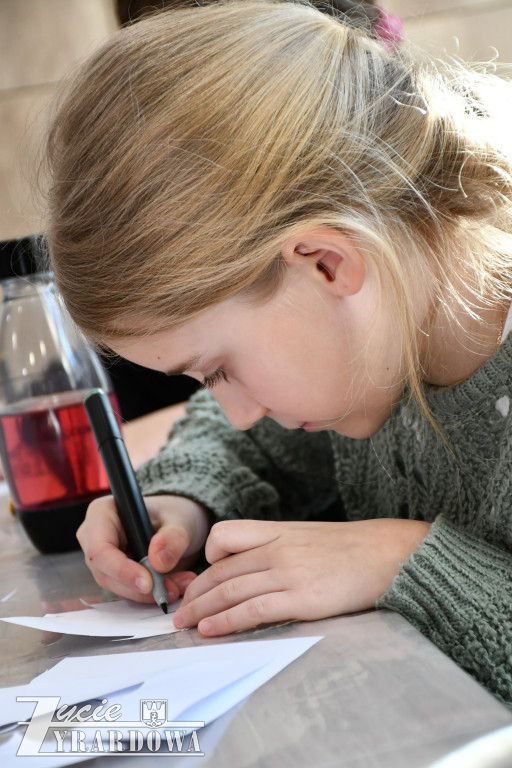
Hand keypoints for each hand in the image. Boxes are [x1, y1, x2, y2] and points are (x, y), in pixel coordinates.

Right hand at [76, 494, 210, 603]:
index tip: (148, 583)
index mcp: (102, 512)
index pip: (101, 549)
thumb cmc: (172, 513)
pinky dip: (149, 595)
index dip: (121, 570)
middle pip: (105, 572)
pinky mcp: (112, 574)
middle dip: (139, 588)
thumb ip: (174, 537)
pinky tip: (172, 588)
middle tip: (171, 590)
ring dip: (147, 594)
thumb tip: (159, 561)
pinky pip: (126, 591)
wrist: (176, 524)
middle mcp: (94, 535)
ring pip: (116, 587)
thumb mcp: (180, 519)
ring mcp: (101, 557)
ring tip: (178, 587)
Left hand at [173, 518, 430, 635]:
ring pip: (230, 589)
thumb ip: (281, 548)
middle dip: (194, 591)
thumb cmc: (353, 549)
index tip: (198, 579)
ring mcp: (288, 571)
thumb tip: (257, 571)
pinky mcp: (302, 597)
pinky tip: (211, 629)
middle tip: (178, 611)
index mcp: (278, 530)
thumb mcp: (309, 537)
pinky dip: (226, 620)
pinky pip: (253, 609)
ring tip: (184, 624)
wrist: (390, 553)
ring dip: (201, 609)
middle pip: (221, 569)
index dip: (205, 559)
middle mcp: (277, 548)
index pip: (225, 536)